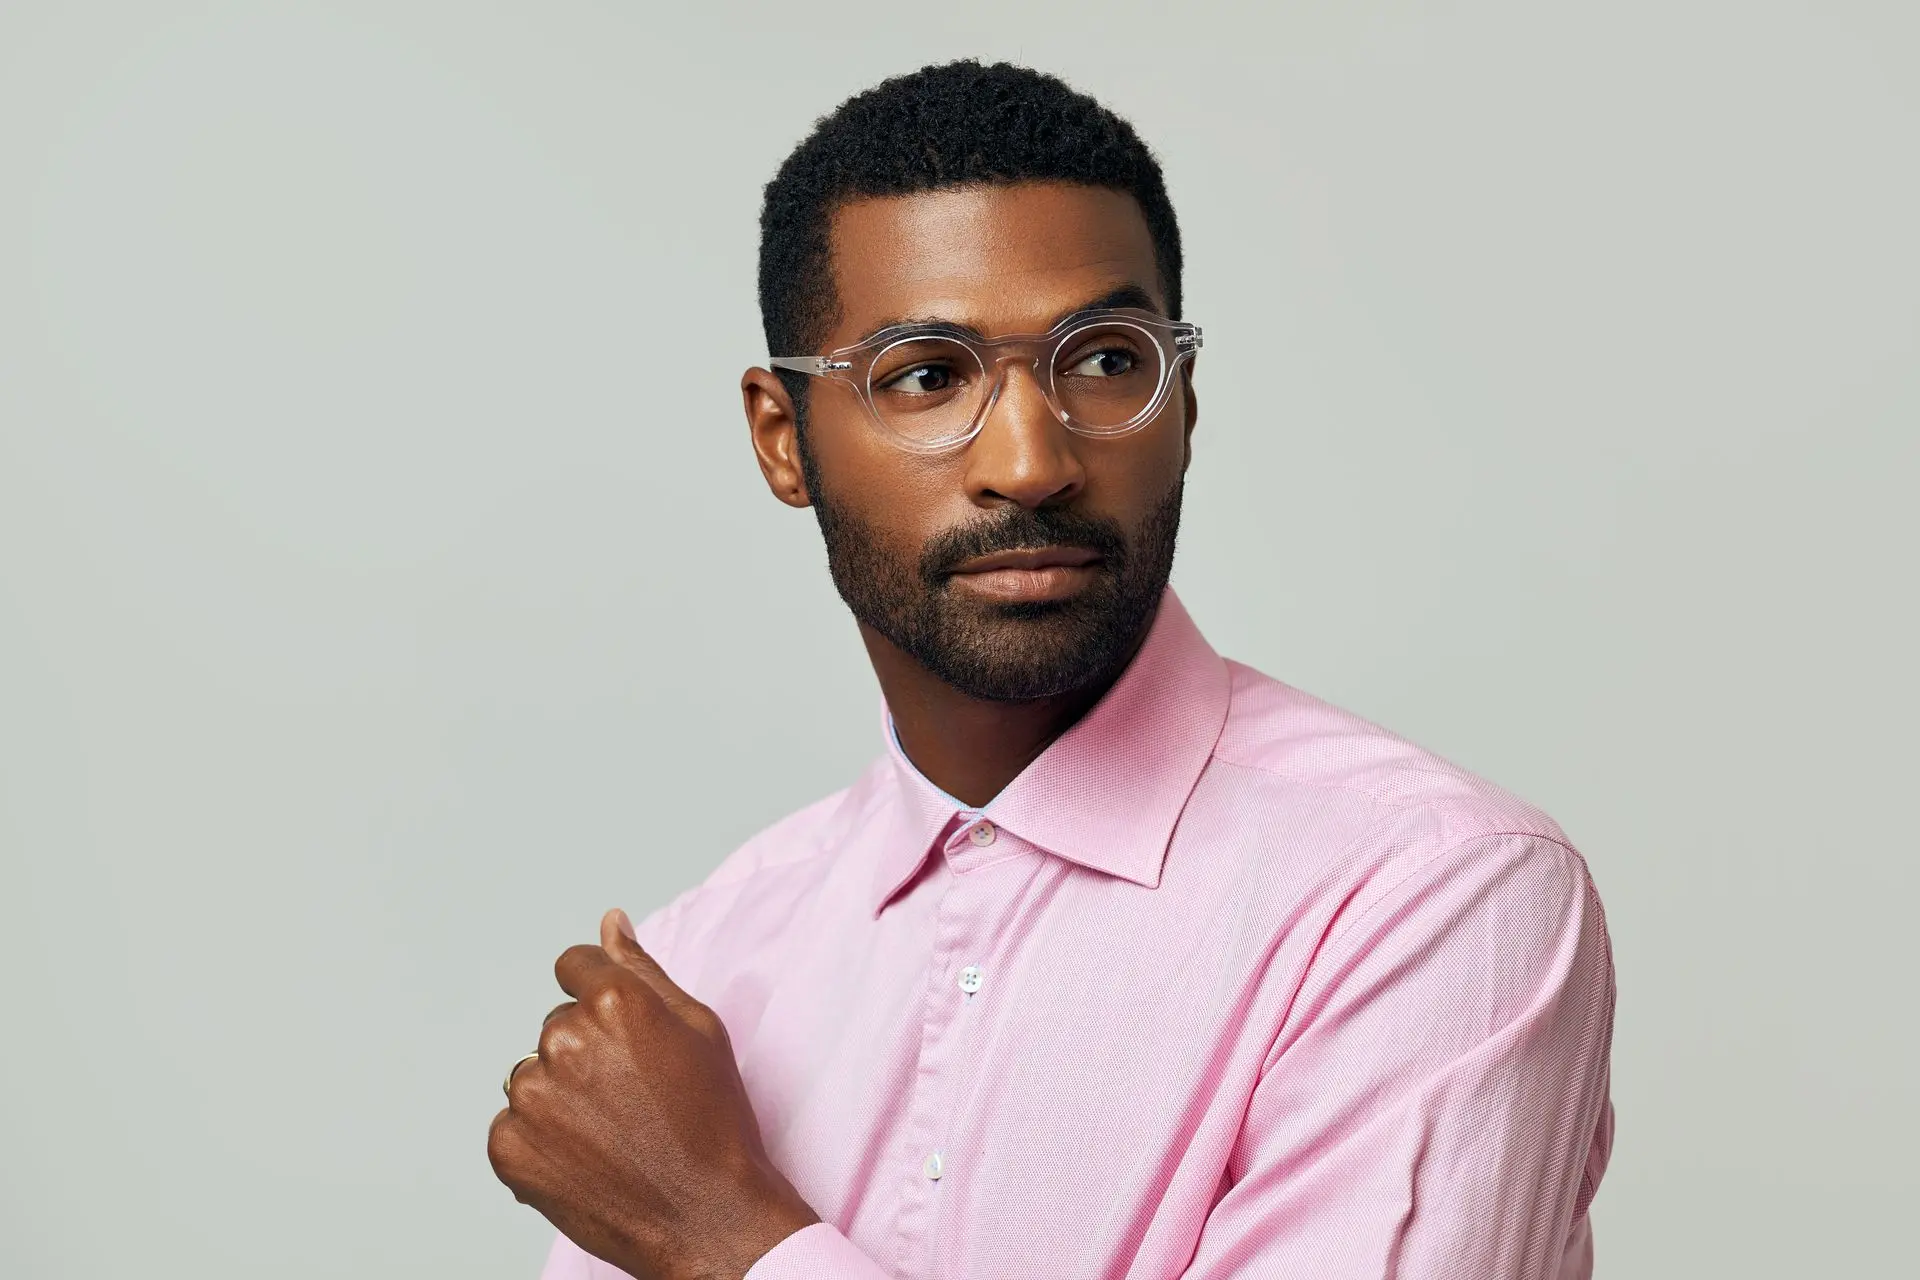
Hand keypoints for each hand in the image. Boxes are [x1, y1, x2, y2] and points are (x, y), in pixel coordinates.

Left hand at [488, 909, 820, 1279]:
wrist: (707, 1215)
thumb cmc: (713, 1121)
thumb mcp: (698, 1028)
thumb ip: (643, 969)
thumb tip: (610, 922)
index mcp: (613, 1002)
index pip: (574, 966)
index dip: (602, 999)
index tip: (623, 1037)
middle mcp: (564, 1041)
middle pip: (557, 1024)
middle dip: (586, 1050)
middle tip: (632, 1096)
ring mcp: (532, 1098)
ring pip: (534, 1074)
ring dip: (561, 1095)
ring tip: (611, 1131)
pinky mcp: (510, 1148)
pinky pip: (512, 1124)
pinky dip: (540, 1140)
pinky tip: (586, 1156)